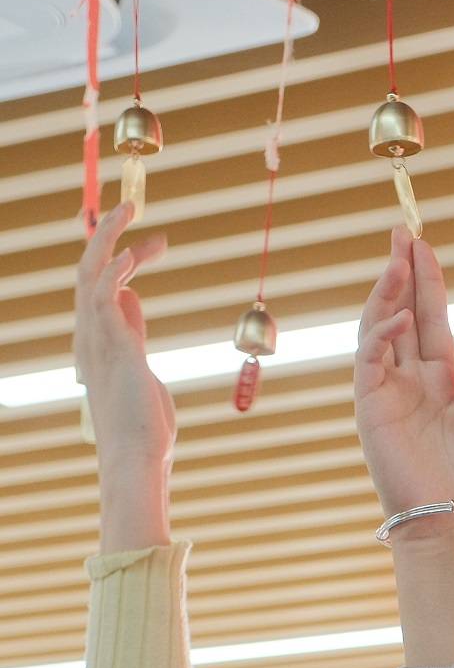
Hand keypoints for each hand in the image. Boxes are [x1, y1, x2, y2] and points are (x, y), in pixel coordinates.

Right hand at [74, 202, 175, 476]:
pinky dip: (119, 263)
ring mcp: (98, 339)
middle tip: (132, 208)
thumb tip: (134, 302)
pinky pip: (106, 289)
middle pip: (89, 270)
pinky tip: (138, 248)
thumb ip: (134, 336)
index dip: (122, 262)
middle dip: (107, 236)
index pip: (102, 290)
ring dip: (110, 236)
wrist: (137, 459)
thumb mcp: (141, 370)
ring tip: (131, 207)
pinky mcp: (113, 343)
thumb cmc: (144, 428)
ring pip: (91, 270)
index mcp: (96, 344)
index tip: (150, 247)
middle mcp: (90, 336)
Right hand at [354, 228, 453, 521]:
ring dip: (386, 294)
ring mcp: (386, 389)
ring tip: (397, 261)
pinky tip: (398, 320)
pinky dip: (381, 335)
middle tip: (402, 233)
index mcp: (440, 379)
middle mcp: (410, 378)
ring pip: (379, 327)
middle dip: (401, 272)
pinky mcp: (369, 406)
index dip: (427, 282)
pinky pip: (368, 359)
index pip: (429, 319)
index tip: (424, 245)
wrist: (449, 517)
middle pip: (401, 312)